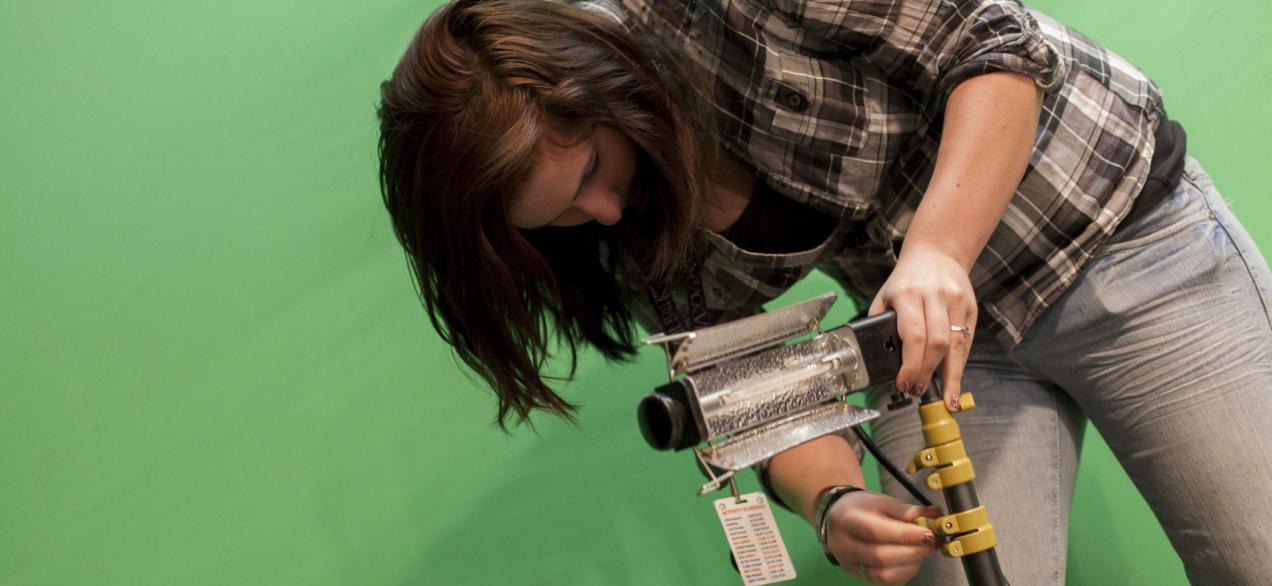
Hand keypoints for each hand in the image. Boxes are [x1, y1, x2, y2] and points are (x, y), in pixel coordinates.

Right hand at [824, 491, 941, 584]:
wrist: (838, 518)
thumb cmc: (862, 508)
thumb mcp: (881, 500)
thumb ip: (905, 510)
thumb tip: (934, 515)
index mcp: (847, 520)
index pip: (876, 531)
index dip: (906, 535)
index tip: (929, 533)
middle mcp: (843, 545)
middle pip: (880, 556)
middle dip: (912, 551)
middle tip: (931, 543)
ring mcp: (849, 564)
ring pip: (883, 574)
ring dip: (910, 564)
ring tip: (922, 550)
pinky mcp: (859, 575)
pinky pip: (885, 581)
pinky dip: (904, 572)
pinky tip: (912, 560)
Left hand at [868, 242, 976, 410]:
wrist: (938, 252)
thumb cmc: (906, 279)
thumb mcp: (886, 296)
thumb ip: (881, 324)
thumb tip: (878, 360)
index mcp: (908, 294)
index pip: (913, 336)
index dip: (910, 365)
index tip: (903, 383)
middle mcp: (935, 297)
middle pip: (936, 344)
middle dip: (927, 373)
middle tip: (917, 390)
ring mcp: (956, 302)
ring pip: (956, 346)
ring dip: (950, 377)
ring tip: (946, 400)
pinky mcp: (971, 308)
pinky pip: (966, 342)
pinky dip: (959, 365)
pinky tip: (954, 382)